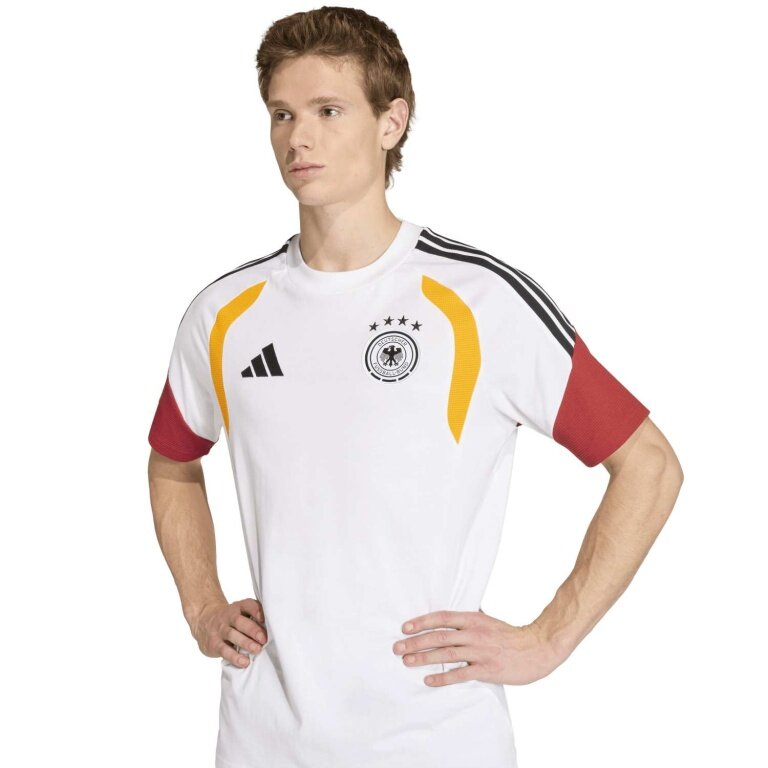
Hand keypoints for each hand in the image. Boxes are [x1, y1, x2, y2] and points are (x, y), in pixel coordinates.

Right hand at [189, 598, 267, 667]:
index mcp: (238, 607)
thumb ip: (255, 616)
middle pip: (240, 621)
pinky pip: (225, 651)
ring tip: (257, 650)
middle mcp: (228, 616)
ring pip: (232, 635)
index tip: (265, 619)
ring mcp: (220, 630)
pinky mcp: (214, 644)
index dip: (257, 611)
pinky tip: (245, 662)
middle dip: (253, 630)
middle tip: (264, 639)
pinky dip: (235, 657)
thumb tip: (275, 627)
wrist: (204, 620)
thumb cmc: (231, 619)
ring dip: (246, 643)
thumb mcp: (240, 612)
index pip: (248, 605)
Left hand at [392, 609, 563, 686]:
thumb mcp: (488, 620)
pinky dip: (443, 677)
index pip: (442, 617)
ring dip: (424, 658)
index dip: (422, 621)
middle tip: (397, 648)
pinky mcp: (487, 669)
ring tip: (407, 661)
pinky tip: (429, 680)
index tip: (404, 627)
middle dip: (415, 642)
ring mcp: (480, 652)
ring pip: (446, 654)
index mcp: (473, 619)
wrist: (537, 648)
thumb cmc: (510, 635)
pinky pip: (461, 674)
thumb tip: (450, 616)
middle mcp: (474, 633)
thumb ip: (469, 619)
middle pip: (439, 636)